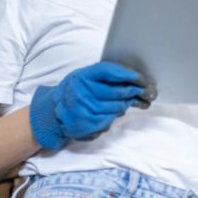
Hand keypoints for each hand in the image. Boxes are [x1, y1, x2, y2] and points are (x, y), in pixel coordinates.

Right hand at [29, 61, 156, 149]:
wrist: (53, 112)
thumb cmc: (75, 90)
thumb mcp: (84, 76)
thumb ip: (104, 75)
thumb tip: (132, 78)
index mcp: (82, 76)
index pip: (109, 71)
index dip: (127, 74)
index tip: (140, 77)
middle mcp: (82, 92)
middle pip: (116, 92)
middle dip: (133, 91)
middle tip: (144, 91)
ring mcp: (84, 110)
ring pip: (116, 107)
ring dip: (126, 104)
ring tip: (129, 101)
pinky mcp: (87, 125)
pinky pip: (109, 120)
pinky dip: (115, 116)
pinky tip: (115, 112)